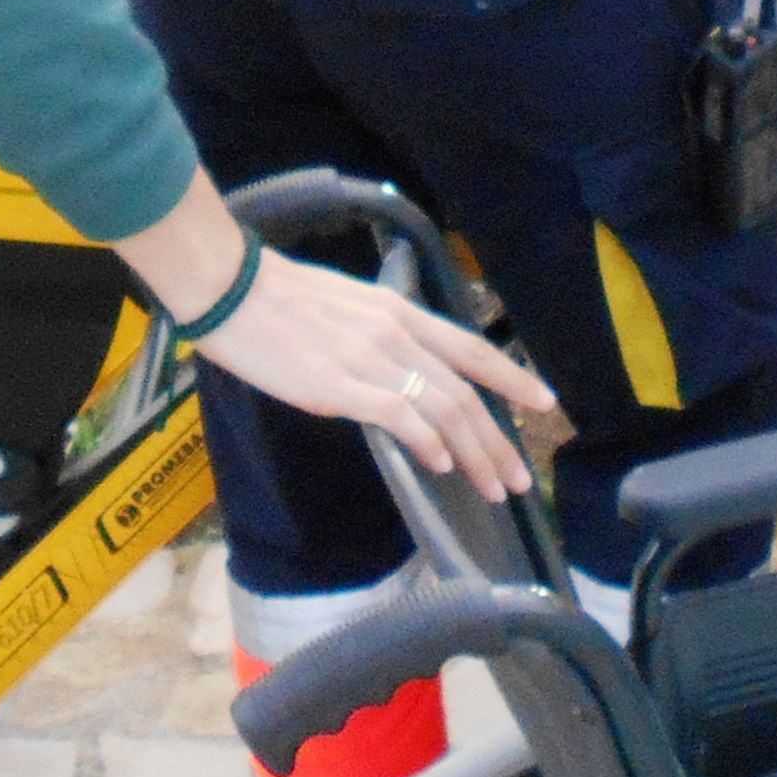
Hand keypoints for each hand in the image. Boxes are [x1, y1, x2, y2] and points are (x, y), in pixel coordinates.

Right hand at [194, 252, 553, 501]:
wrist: (234, 290)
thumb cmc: (280, 298)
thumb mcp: (348, 307)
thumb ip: (382, 337)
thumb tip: (402, 373)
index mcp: (400, 312)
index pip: (472, 347)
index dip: (512, 377)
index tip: (543, 401)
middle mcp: (397, 334)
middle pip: (466, 391)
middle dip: (499, 440)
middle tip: (518, 478)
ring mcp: (371, 360)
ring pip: (444, 409)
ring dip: (474, 454)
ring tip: (491, 487)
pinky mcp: (341, 386)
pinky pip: (400, 417)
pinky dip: (428, 444)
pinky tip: (440, 466)